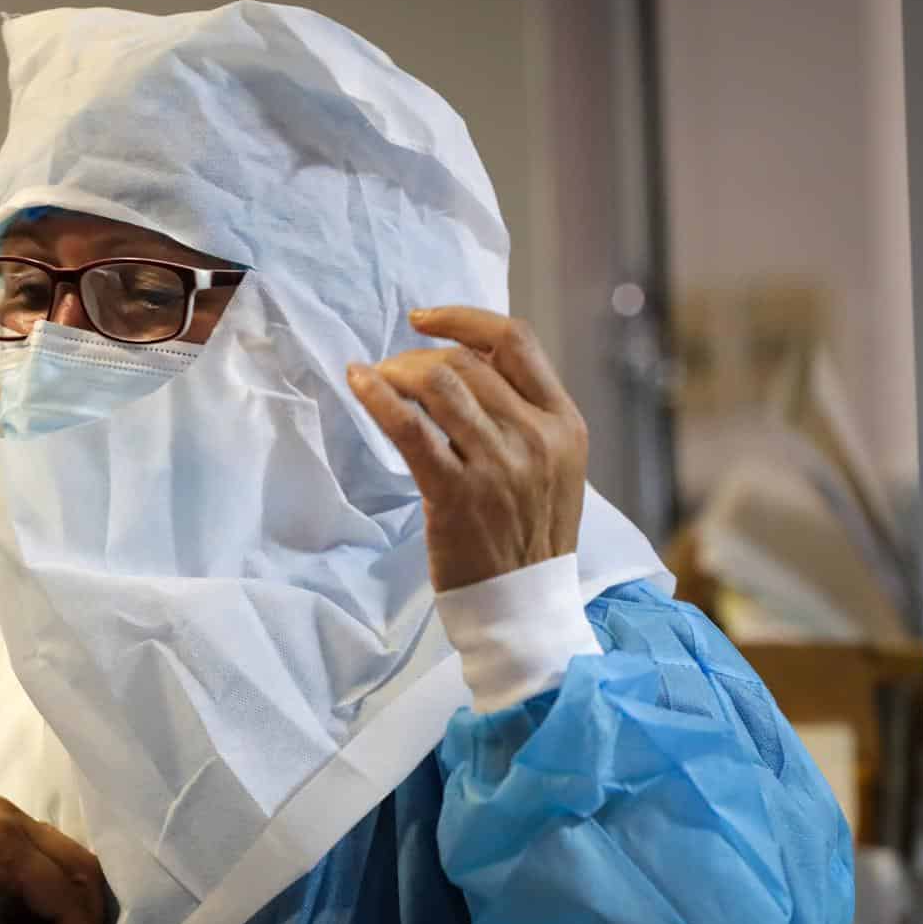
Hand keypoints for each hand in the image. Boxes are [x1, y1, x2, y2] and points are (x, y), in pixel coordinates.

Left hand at [346, 307, 587, 591]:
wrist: (523, 605)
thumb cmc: (527, 535)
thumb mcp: (552, 466)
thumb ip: (523, 415)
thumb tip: (469, 362)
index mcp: (564, 423)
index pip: (515, 341)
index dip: (464, 318)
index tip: (423, 319)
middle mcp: (536, 437)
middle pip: (465, 362)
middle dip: (415, 357)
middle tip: (387, 371)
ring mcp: (499, 466)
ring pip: (438, 385)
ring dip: (395, 373)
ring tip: (374, 382)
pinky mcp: (457, 494)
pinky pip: (410, 429)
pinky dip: (379, 398)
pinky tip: (358, 383)